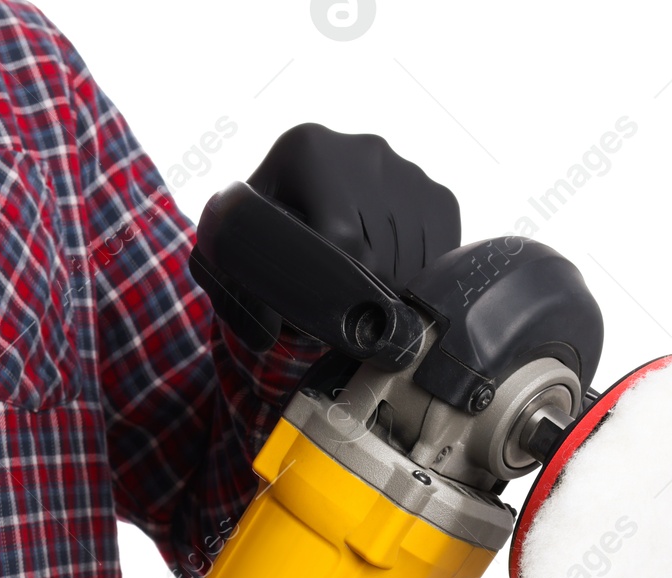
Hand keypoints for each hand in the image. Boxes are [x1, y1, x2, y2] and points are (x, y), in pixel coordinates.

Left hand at [199, 122, 460, 350]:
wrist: (300, 206)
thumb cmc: (260, 237)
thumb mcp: (232, 257)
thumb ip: (234, 292)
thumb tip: (266, 335)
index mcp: (305, 149)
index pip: (339, 237)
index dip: (337, 286)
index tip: (328, 311)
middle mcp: (362, 148)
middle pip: (379, 249)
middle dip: (363, 293)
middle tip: (342, 312)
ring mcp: (406, 169)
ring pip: (412, 256)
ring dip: (392, 291)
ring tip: (361, 297)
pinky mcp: (437, 193)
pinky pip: (439, 253)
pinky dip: (418, 282)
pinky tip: (388, 284)